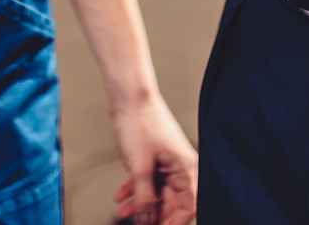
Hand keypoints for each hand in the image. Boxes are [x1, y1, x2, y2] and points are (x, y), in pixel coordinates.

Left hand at [107, 93, 197, 224]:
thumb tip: (147, 222)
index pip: (189, 206)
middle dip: (152, 216)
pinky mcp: (155, 156)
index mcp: (186, 169)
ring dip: (139, 204)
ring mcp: (167, 161)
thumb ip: (144, 199)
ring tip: (122, 213)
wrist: (128, 96)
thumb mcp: (139, 169)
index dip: (174, 223)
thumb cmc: (140, 123)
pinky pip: (148, 180)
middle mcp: (180, 166)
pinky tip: (120, 196)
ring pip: (156, 192)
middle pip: (171, 202)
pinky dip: (134, 189)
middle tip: (137, 224)